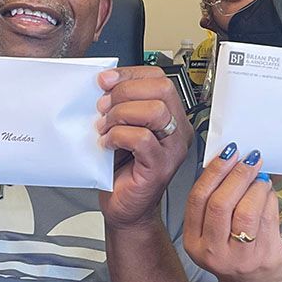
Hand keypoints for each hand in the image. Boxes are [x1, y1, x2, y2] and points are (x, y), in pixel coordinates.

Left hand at [96, 66, 191, 227]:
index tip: (104, 81)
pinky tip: (107, 145)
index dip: (129, 74)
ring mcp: (173, 149)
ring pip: (155, 111)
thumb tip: (103, 82)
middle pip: (162, 88)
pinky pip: (142, 139)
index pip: (159, 77)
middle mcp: (178, 129)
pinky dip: (118, 137)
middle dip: (125, 92)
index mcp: (171, 114)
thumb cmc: (122, 170)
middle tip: (103, 108)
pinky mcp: (160, 167)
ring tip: (106, 128)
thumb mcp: (120, 127)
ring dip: (121, 114)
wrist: (124, 207)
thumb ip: (119, 104)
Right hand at [184, 144, 281, 281]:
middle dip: (237, 175)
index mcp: (194, 242)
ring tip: (260, 177)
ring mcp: (240, 259)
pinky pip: (268, 219)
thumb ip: (216, 199)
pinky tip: (268, 193)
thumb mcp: (213, 230)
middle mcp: (213, 253)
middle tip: (251, 159)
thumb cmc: (233, 248)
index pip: (198, 199)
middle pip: (221, 204)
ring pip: (247, 211)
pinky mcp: (266, 258)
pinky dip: (269, 199)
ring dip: (256, 186)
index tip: (229, 152)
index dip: (214, 172)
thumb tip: (232, 159)